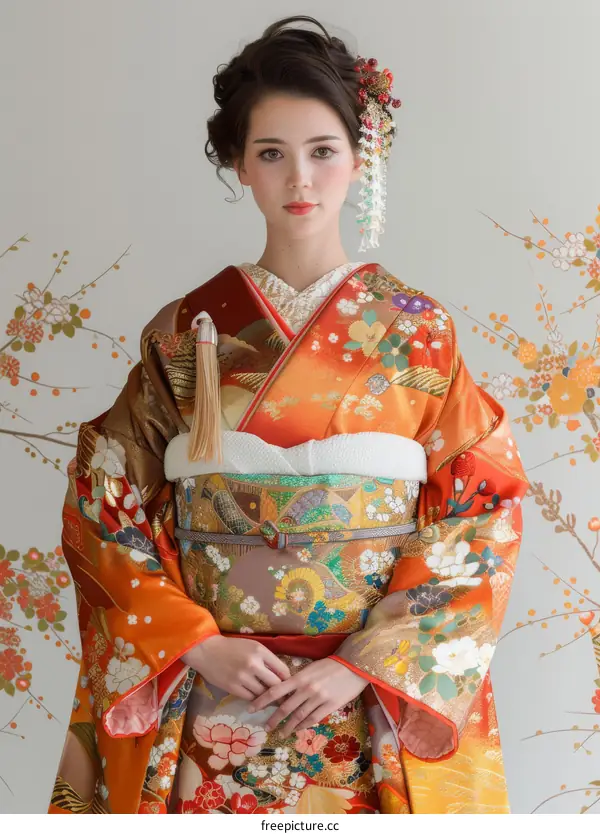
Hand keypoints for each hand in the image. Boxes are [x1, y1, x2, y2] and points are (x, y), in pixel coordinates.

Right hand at [182, 636, 289, 699]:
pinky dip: (255, 700)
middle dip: (282, 693)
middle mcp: (253, 664)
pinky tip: (257, 701)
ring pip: (263, 694)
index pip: (282, 670)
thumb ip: (267, 659)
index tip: (289, 685)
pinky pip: (250, 698)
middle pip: (275, 684)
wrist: (207, 651)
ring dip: (268, 699)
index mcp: (260, 651)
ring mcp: (243, 677)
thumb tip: (282, 676)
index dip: (288, 680)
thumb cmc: (232, 647)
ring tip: (272, 702)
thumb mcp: (253, 646)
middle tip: (285, 699)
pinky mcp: (233, 687)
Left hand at [247, 658, 367, 733]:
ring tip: (280, 733)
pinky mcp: (329, 706)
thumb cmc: (329, 666)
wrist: (352, 667)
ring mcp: (318, 698)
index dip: (261, 700)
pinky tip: (298, 730)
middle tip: (265, 726)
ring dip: (288, 726)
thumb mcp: (310, 669)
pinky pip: (313, 719)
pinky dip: (304, 725)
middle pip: (285, 707)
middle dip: (273, 718)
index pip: (275, 690)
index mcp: (299, 677)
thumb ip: (297, 680)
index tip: (251, 708)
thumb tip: (282, 692)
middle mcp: (306, 689)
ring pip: (298, 716)